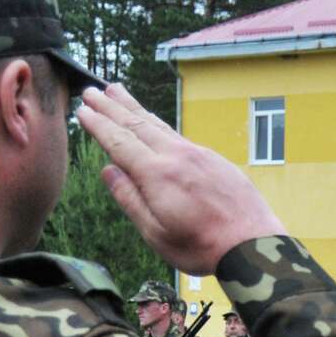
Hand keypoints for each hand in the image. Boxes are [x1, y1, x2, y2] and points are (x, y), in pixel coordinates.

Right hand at [77, 84, 284, 273]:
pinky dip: (157, 122)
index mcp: (157, 175)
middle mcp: (176, 156)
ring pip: (158, 124)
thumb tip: (109, 171)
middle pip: (136, 124)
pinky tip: (152, 121)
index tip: (82, 110)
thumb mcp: (156, 233)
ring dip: (133, 107)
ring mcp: (196, 154)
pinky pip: (176, 133)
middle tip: (91, 90)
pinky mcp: (212, 158)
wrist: (253, 243)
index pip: (119, 142)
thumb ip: (129, 199)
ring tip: (116, 90)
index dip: (99, 125)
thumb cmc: (202, 246)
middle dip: (111, 107)